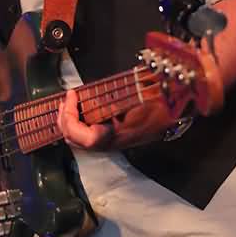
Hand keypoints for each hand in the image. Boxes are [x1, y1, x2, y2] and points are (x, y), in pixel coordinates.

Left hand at [57, 89, 172, 151]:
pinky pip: (86, 134)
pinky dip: (78, 122)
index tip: (71, 93)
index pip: (77, 133)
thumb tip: (82, 92)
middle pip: (72, 138)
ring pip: (77, 139)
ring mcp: (107, 143)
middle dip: (63, 118)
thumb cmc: (156, 107)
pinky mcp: (110, 138)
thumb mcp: (132, 99)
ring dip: (69, 121)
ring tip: (70, 103)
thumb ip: (108, 98)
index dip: (69, 113)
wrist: (172, 116)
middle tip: (66, 99)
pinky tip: (81, 109)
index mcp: (110, 137)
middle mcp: (106, 144)